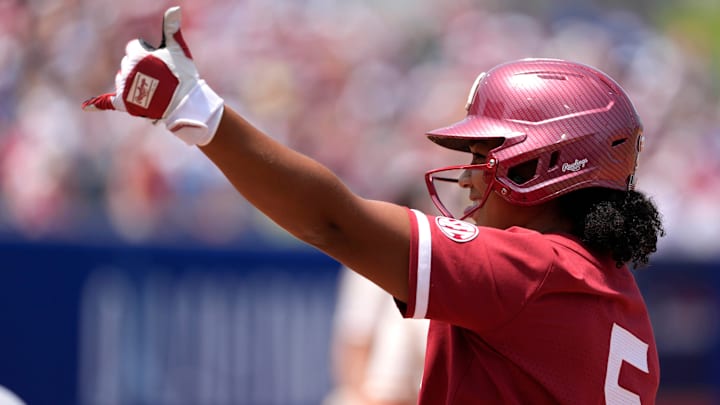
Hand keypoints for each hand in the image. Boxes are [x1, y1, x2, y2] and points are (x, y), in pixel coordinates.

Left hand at [82, 6, 223, 145]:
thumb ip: (171, 28)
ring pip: (122, 79)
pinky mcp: (124, 103)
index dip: (147, 54)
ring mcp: (124, 87)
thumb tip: (175, 8)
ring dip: (133, 82)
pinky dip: (97, 104)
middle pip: (127, 64)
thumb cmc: (183, 75)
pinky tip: (86, 107)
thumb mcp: (178, 49)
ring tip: (152, 90)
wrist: (184, 104)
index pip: (133, 48)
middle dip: (140, 68)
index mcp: (137, 56)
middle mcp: (127, 70)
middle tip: (159, 78)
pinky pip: (107, 102)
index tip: (160, 63)